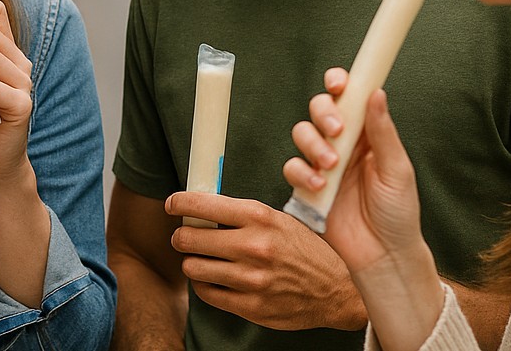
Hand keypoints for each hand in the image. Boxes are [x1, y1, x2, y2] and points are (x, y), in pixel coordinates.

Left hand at [163, 192, 365, 329]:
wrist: (338, 290)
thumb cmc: (306, 250)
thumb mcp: (279, 219)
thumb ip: (242, 215)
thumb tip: (201, 207)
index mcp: (260, 218)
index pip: (202, 205)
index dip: (179, 203)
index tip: (172, 204)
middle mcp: (254, 247)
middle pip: (188, 239)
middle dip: (182, 236)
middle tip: (186, 237)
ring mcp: (252, 280)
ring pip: (193, 268)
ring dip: (192, 262)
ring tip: (202, 259)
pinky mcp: (252, 307)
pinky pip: (207, 293)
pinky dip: (205, 285)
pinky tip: (215, 278)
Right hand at [281, 68, 427, 273]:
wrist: (382, 255)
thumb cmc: (397, 214)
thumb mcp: (397, 170)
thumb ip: (382, 133)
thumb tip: (376, 92)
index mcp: (367, 136)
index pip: (349, 99)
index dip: (339, 85)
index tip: (338, 83)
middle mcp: (343, 145)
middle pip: (319, 110)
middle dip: (323, 114)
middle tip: (337, 132)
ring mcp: (322, 165)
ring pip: (302, 134)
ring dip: (313, 144)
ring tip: (331, 166)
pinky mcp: (306, 187)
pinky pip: (292, 167)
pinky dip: (302, 173)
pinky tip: (320, 186)